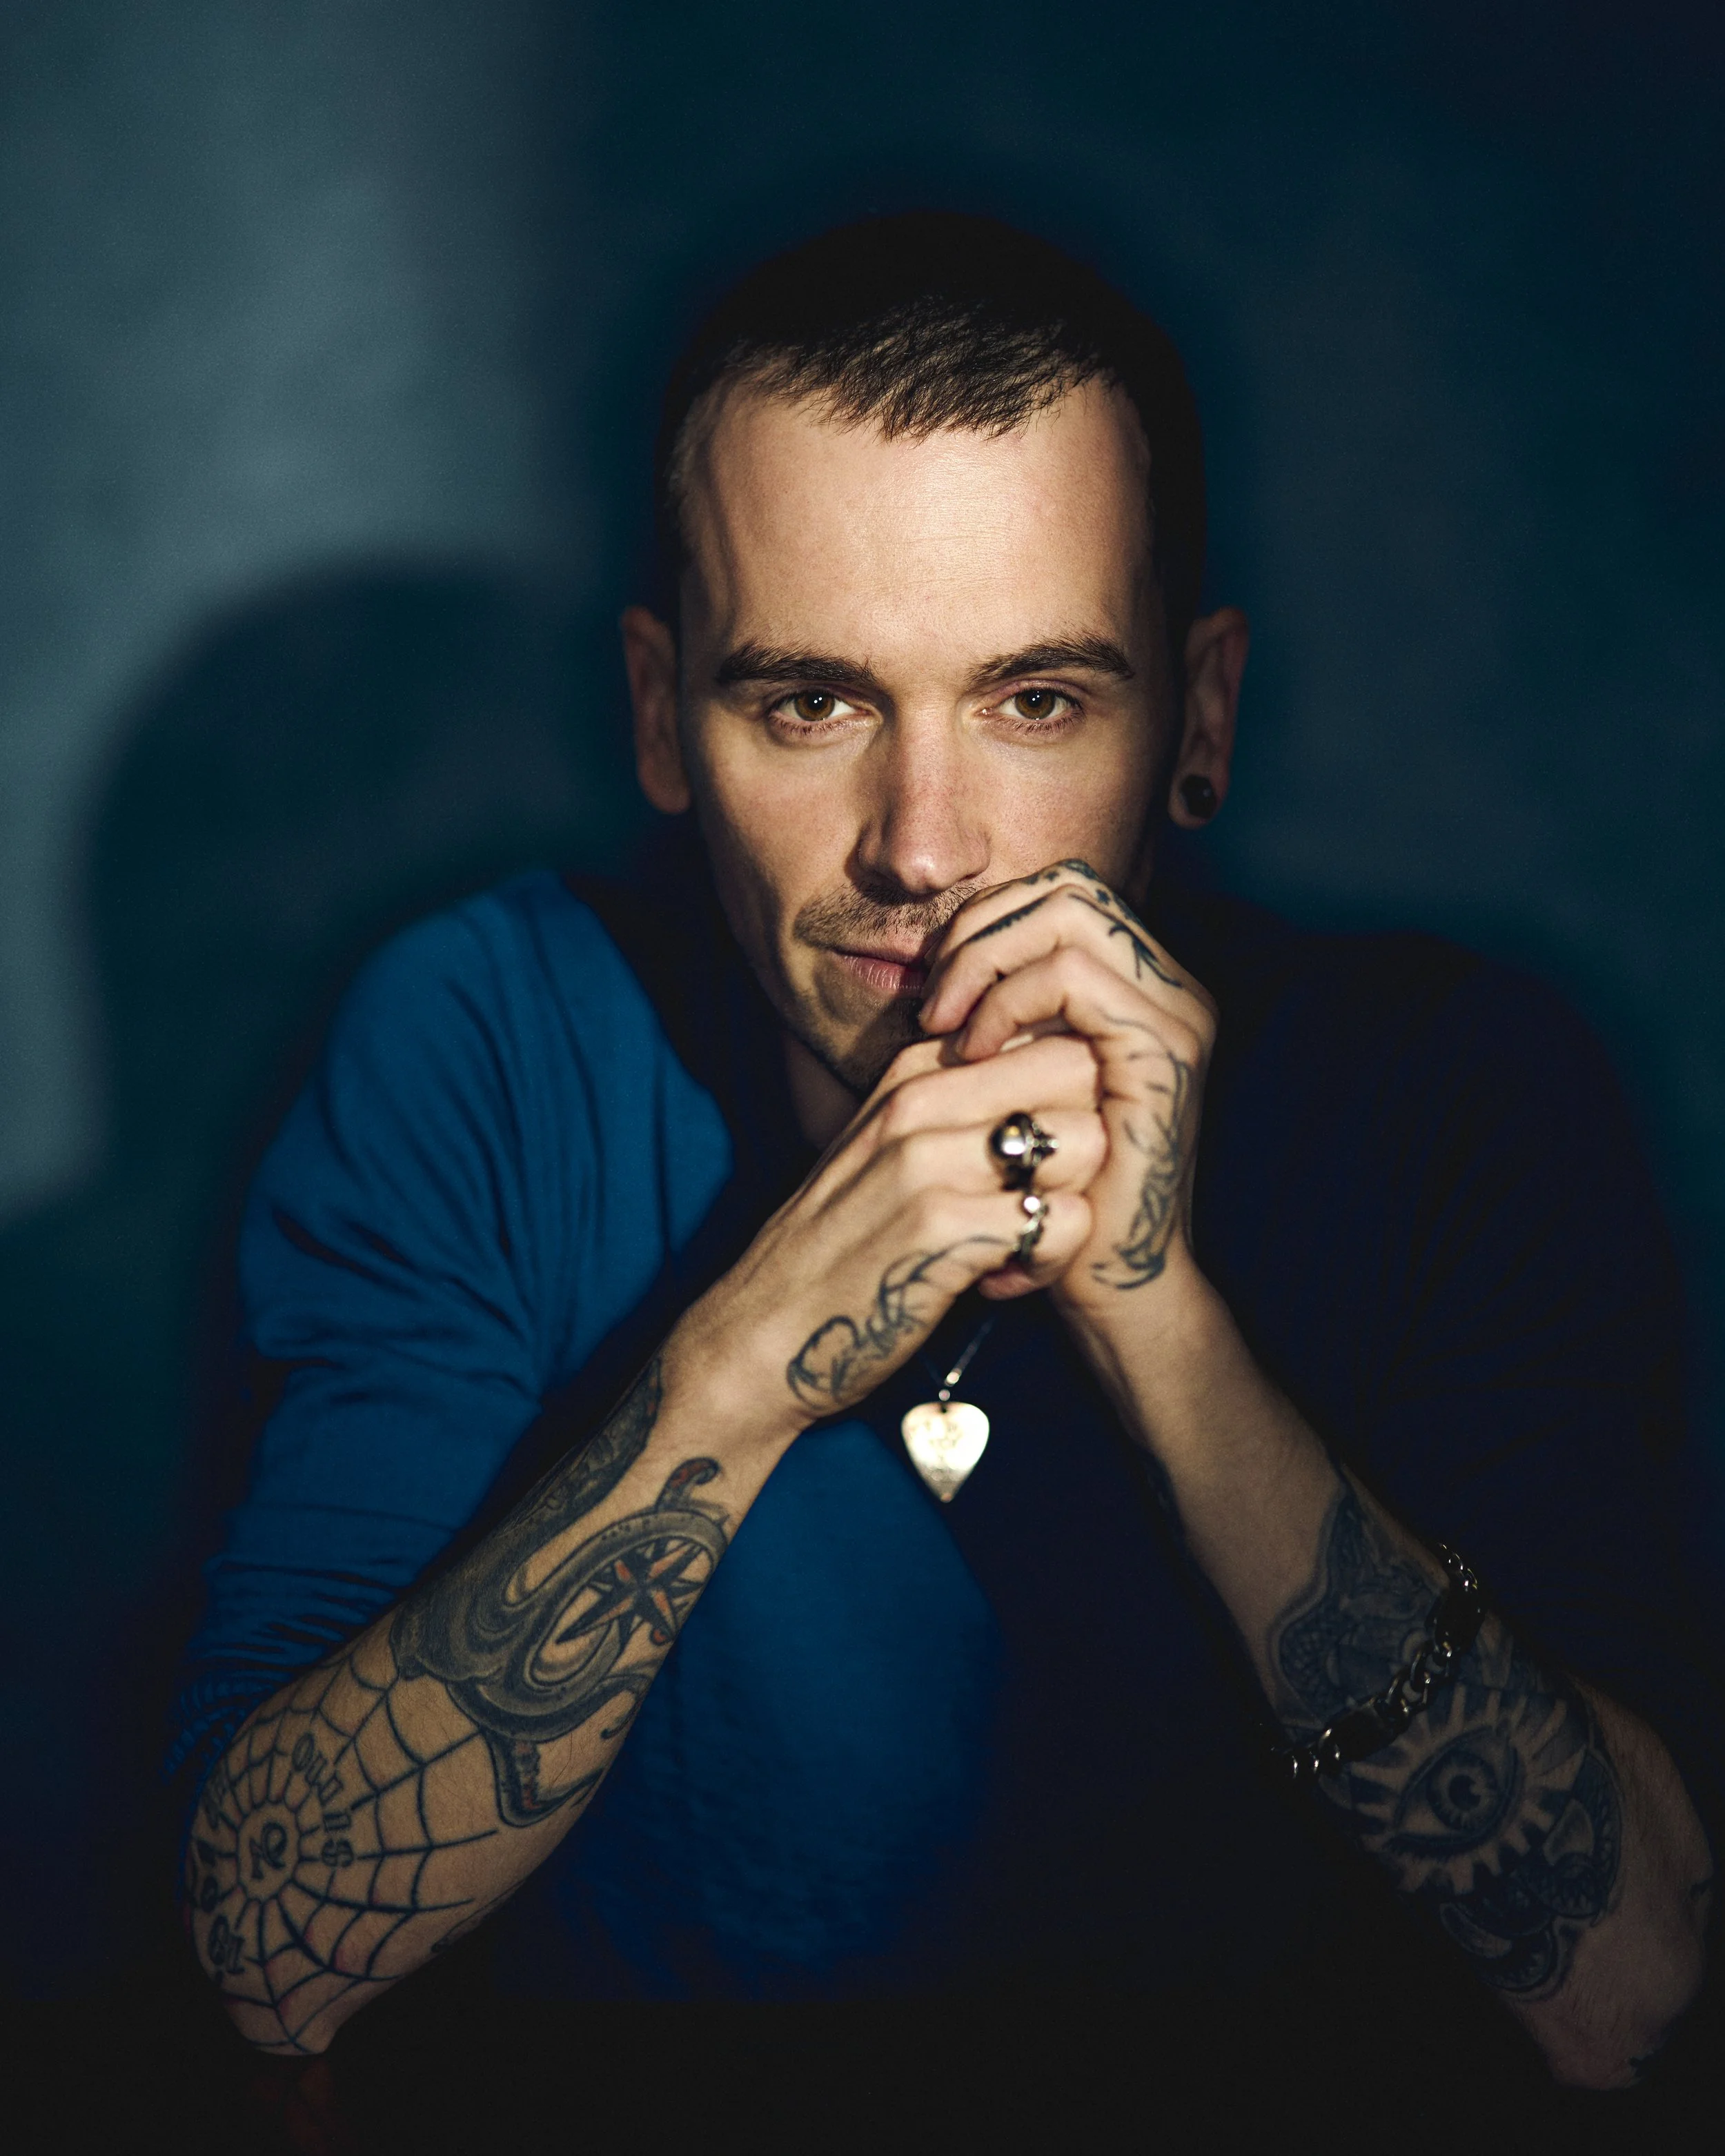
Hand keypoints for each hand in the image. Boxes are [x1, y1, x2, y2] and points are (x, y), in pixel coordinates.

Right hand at [671, 1028, 1106, 1448]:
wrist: (761, 1333)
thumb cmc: (841, 1247)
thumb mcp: (888, 1148)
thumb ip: (958, 1103)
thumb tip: (1063, 1077)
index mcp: (913, 1070)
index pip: (1047, 1029)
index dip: (1071, 1096)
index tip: (1032, 1156)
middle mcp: (921, 1099)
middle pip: (1081, 1070)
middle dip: (1091, 1137)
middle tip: (1048, 1198)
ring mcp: (928, 1159)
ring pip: (1087, 1142)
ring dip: (1076, 1203)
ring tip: (1023, 1247)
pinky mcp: (943, 1227)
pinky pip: (1066, 1221)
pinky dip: (1052, 1261)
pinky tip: (1003, 1283)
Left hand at [917, 860, 1216, 1328]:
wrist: (1104, 1278)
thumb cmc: (1047, 1184)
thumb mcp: (1017, 1079)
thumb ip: (1001, 1012)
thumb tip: (933, 959)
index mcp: (1142, 988)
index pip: (1060, 894)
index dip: (987, 920)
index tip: (934, 987)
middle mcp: (1173, 989)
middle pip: (1069, 886)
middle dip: (982, 927)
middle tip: (933, 999)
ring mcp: (1177, 1017)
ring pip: (1071, 915)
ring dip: (987, 961)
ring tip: (947, 1028)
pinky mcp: (1163, 1055)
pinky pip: (1072, 978)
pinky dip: (1007, 1000)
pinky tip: (972, 1052)